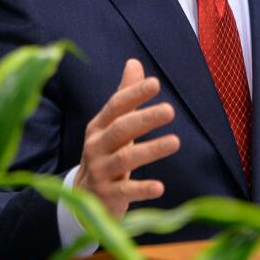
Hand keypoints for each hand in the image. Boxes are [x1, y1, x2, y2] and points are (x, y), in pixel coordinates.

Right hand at [74, 59, 180, 217]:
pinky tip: (159, 187)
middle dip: (145, 118)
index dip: (134, 94)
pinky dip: (142, 189)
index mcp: (98, 127)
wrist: (83, 198)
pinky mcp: (107, 195)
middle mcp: (96, 147)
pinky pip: (125, 191)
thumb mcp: (111, 126)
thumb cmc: (105, 154)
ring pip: (125, 158)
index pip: (116, 106)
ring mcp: (100, 172)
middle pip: (120, 129)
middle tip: (170, 110)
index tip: (156, 83)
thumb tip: (134, 62)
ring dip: (151, 150)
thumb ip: (125, 96)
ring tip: (175, 142)